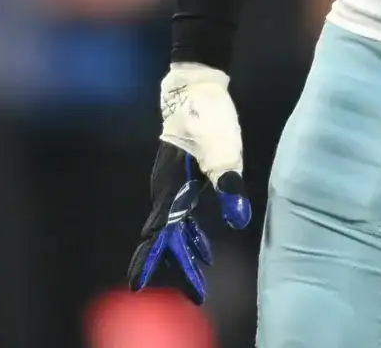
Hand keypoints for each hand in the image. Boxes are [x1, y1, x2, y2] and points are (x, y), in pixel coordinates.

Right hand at [127, 63, 250, 303]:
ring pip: (174, 227)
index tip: (141, 286)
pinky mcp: (181, 177)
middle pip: (164, 236)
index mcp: (171, 186)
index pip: (159, 232)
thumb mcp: (224, 151)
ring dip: (186, 251)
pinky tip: (206, 245)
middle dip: (175, 265)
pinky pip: (183, 214)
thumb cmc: (208, 116)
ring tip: (203, 273)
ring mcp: (171, 183)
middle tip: (196, 294)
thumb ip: (230, 185)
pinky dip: (193, 233)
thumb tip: (239, 220)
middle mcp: (166, 189)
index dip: (151, 260)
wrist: (195, 86)